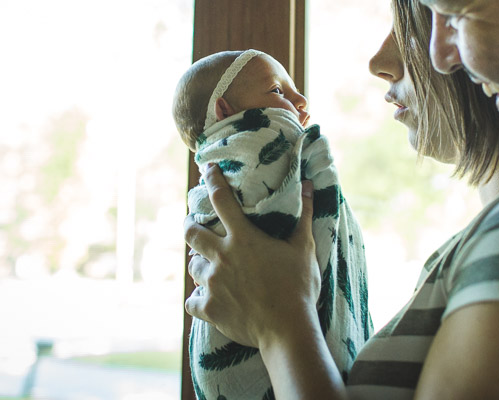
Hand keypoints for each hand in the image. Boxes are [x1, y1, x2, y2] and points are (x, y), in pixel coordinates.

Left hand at [184, 163, 321, 348]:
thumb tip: (308, 186)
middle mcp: (222, 257)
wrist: (287, 330)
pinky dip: (197, 298)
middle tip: (193, 224)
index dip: (212, 180)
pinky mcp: (209, 308)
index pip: (221, 199)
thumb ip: (304, 215)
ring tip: (207, 265)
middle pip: (191, 233)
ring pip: (192, 266)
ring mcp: (212, 284)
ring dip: (199, 263)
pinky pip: (192, 301)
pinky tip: (205, 298)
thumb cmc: (298, 287)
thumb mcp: (304, 248)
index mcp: (243, 238)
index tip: (206, 169)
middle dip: (189, 225)